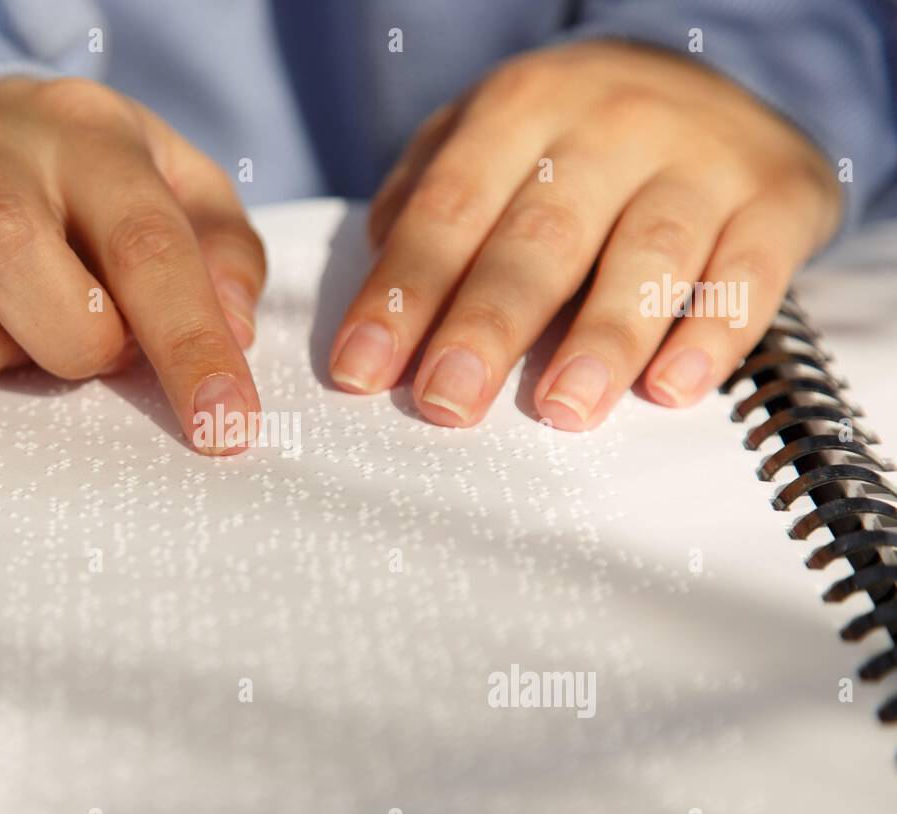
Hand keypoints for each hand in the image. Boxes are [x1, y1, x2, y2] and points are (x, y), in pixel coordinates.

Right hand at [0, 77, 264, 454]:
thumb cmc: (76, 183)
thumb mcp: (170, 188)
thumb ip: (218, 252)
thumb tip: (234, 328)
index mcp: (86, 137)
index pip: (145, 244)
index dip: (188, 345)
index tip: (224, 431)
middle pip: (3, 245)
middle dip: (60, 338)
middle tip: (76, 348)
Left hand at [329, 41, 841, 429]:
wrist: (708, 77)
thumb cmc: (569, 138)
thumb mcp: (486, 138)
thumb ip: (427, 200)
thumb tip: (380, 284)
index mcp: (521, 108)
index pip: (449, 211)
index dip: (402, 296)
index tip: (359, 373)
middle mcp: (612, 124)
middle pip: (540, 237)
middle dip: (487, 325)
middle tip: (446, 402)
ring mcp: (702, 158)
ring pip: (647, 254)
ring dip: (602, 337)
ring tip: (562, 409)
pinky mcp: (780, 198)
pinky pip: (749, 273)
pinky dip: (714, 334)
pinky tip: (672, 389)